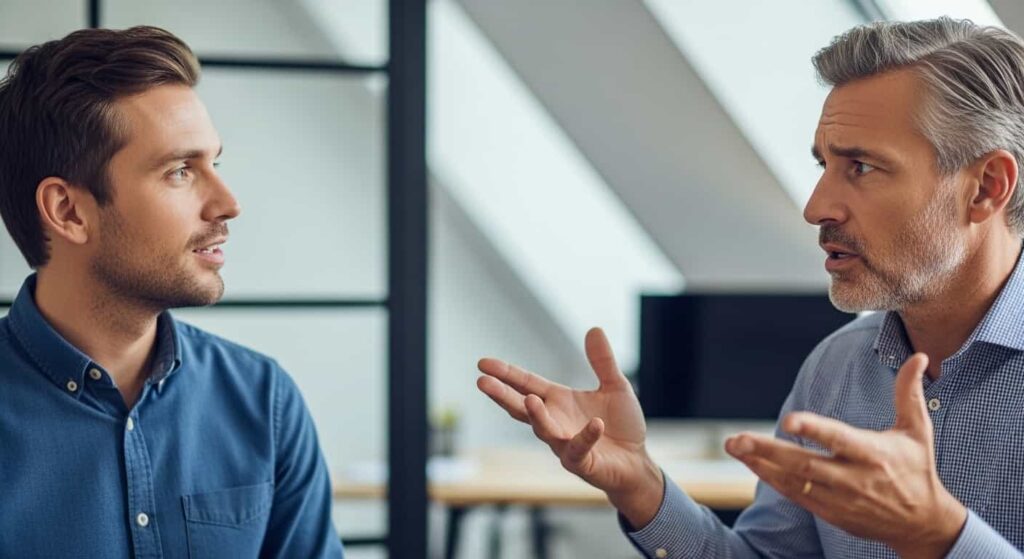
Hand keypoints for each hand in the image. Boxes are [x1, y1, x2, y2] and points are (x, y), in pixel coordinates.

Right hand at [477, 327, 663, 526]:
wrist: (637, 462)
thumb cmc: (621, 426)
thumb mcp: (615, 387)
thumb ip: (602, 361)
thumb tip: (594, 328)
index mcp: (558, 401)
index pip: (526, 384)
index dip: (506, 373)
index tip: (483, 363)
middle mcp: (555, 422)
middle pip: (522, 407)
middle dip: (502, 395)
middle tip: (482, 382)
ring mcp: (564, 444)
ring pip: (544, 430)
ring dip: (538, 416)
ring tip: (530, 400)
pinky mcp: (582, 462)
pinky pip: (579, 449)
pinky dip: (586, 436)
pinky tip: (595, 424)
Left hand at [725, 353, 966, 557]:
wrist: (923, 524)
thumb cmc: (916, 469)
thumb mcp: (918, 431)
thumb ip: (908, 393)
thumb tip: (918, 357)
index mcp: (874, 454)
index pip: (839, 439)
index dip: (814, 430)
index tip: (789, 420)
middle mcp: (854, 478)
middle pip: (805, 464)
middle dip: (768, 450)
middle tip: (737, 438)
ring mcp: (840, 499)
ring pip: (794, 482)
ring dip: (761, 464)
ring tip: (734, 446)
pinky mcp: (831, 513)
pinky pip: (795, 496)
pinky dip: (772, 480)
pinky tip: (751, 463)